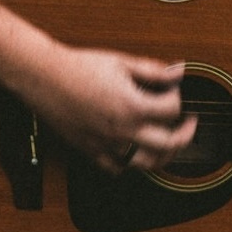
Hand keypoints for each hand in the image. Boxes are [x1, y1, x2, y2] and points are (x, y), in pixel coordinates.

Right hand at [19, 45, 196, 174]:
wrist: (43, 77)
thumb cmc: (77, 67)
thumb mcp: (121, 62)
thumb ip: (153, 70)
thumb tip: (176, 71)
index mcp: (133, 106)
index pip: (173, 109)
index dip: (178, 98)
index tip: (174, 91)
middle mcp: (123, 130)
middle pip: (169, 144)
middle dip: (185, 134)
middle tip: (189, 125)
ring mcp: (108, 144)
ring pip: (147, 164)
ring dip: (164, 156)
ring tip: (168, 144)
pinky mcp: (91, 151)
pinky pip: (117, 169)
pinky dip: (129, 164)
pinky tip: (133, 152)